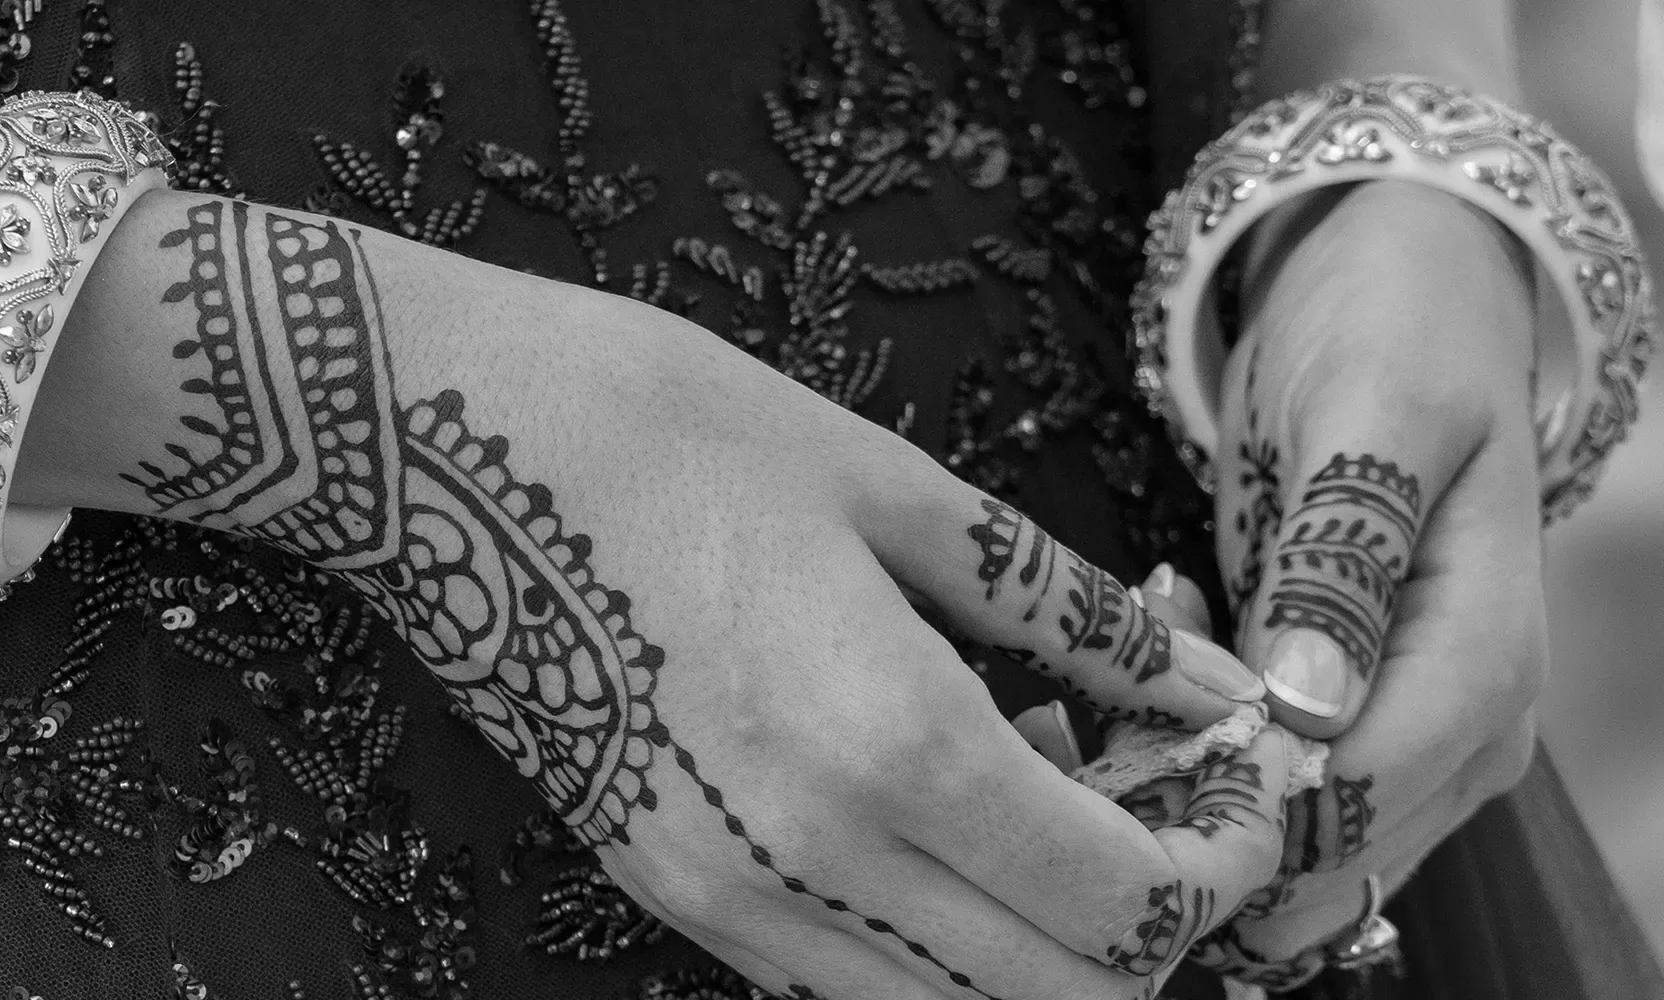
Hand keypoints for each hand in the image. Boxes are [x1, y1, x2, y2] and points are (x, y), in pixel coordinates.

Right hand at [50, 190, 1289, 996]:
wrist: (439, 444)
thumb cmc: (669, 429)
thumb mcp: (896, 491)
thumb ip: (1072, 613)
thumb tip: (1213, 689)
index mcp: (893, 742)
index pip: (1126, 910)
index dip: (1219, 872)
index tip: (1235, 790)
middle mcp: (812, 858)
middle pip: (1057, 998)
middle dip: (1148, 927)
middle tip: (1163, 809)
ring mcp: (723, 893)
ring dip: (1034, 944)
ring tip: (1049, 812)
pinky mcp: (661, 887)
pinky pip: (838, 976)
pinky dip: (925, 940)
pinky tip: (932, 819)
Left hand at [1185, 181, 1547, 981]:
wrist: (1412, 300)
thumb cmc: (1392, 334)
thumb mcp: (1366, 412)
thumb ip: (1337, 558)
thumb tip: (1311, 704)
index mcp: (1484, 662)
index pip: (1355, 801)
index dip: (1227, 789)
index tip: (1129, 718)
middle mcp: (1467, 736)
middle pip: (1317, 856)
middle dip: (1185, 793)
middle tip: (1109, 673)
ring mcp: (1415, 748)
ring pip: (1284, 854)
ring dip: (1177, 778)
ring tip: (1135, 648)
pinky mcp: (1353, 736)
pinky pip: (1264, 806)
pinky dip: (1186, 757)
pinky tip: (1156, 653)